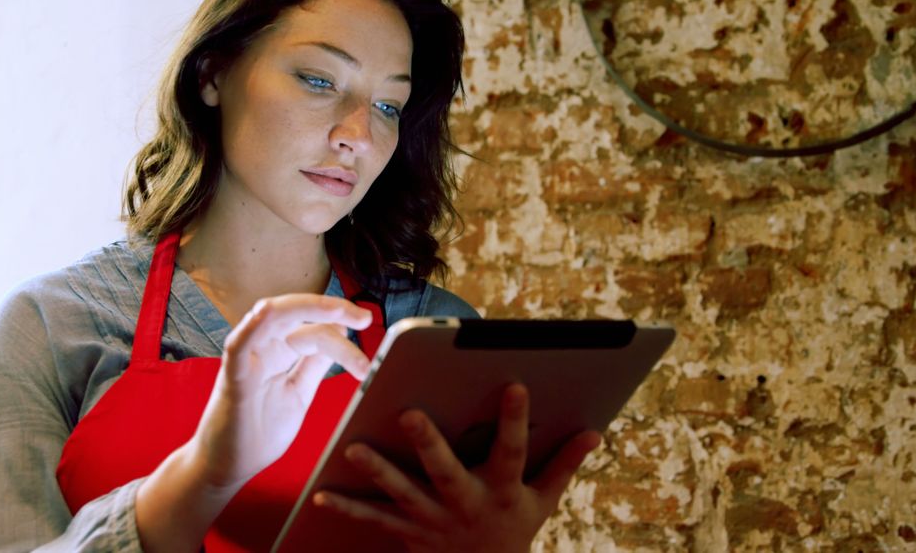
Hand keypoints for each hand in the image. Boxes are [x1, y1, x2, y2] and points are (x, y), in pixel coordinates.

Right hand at [190, 294, 372, 487]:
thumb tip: (340, 332)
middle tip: (365, 317)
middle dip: (332, 308)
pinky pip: (238, 345)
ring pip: (271, 316)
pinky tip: (267, 314)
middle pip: (296, 312)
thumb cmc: (260, 432)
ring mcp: (246, 360)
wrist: (228, 468)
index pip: (315, 328)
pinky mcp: (232, 379)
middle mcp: (263, 348)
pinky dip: (251, 327)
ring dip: (307, 308)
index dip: (343, 326)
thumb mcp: (299, 394)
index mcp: (281, 352)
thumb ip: (314, 365)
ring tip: (342, 313)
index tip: (371, 333)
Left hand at [312, 384, 601, 552]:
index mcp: (502, 490)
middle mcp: (466, 504)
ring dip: (377, 471)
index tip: (514, 383)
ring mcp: (434, 520)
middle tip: (408, 412)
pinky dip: (348, 508)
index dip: (515, 420)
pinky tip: (321, 495)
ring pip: (402, 493)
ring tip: (352, 448)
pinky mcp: (409, 532)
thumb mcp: (544, 501)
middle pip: (446, 471)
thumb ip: (564, 464)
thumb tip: (594, 431)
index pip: (513, 451)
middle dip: (428, 444)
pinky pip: (375, 519)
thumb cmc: (514, 528)